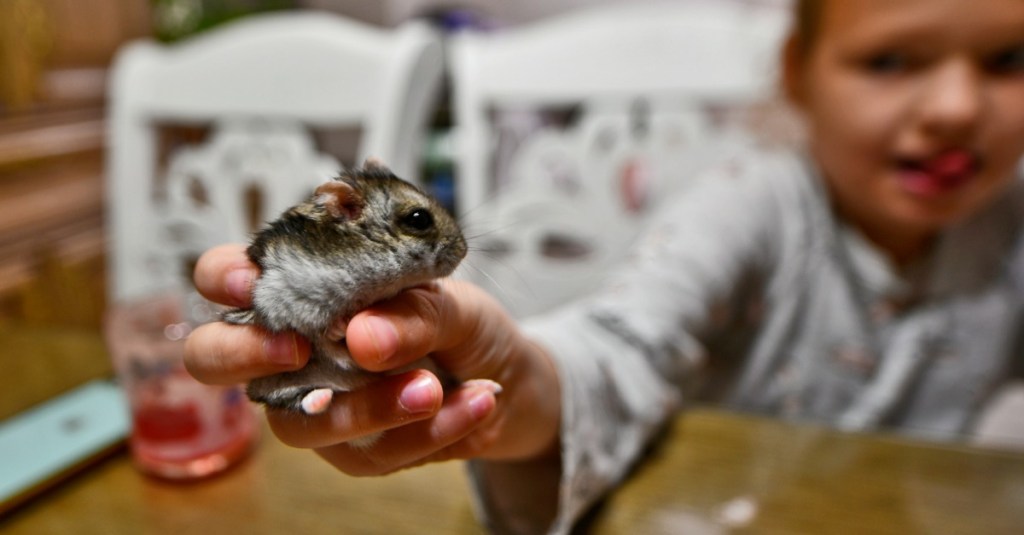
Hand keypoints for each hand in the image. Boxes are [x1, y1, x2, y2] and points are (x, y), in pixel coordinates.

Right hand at [185, 244, 560, 474]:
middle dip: (240, 354)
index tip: (250, 282)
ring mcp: (316, 405)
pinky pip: (373, 454)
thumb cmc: (465, 326)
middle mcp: (294, 351)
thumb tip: (361, 338)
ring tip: (434, 390)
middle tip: (296, 350)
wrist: (510, 380)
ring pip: (301, 422)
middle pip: (214, 359)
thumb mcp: (452, 303)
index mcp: (308, 292)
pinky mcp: (353, 452)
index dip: (222, 276)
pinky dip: (428, 433)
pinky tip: (473, 405)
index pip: (229, 276)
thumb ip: (411, 311)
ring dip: (372, 408)